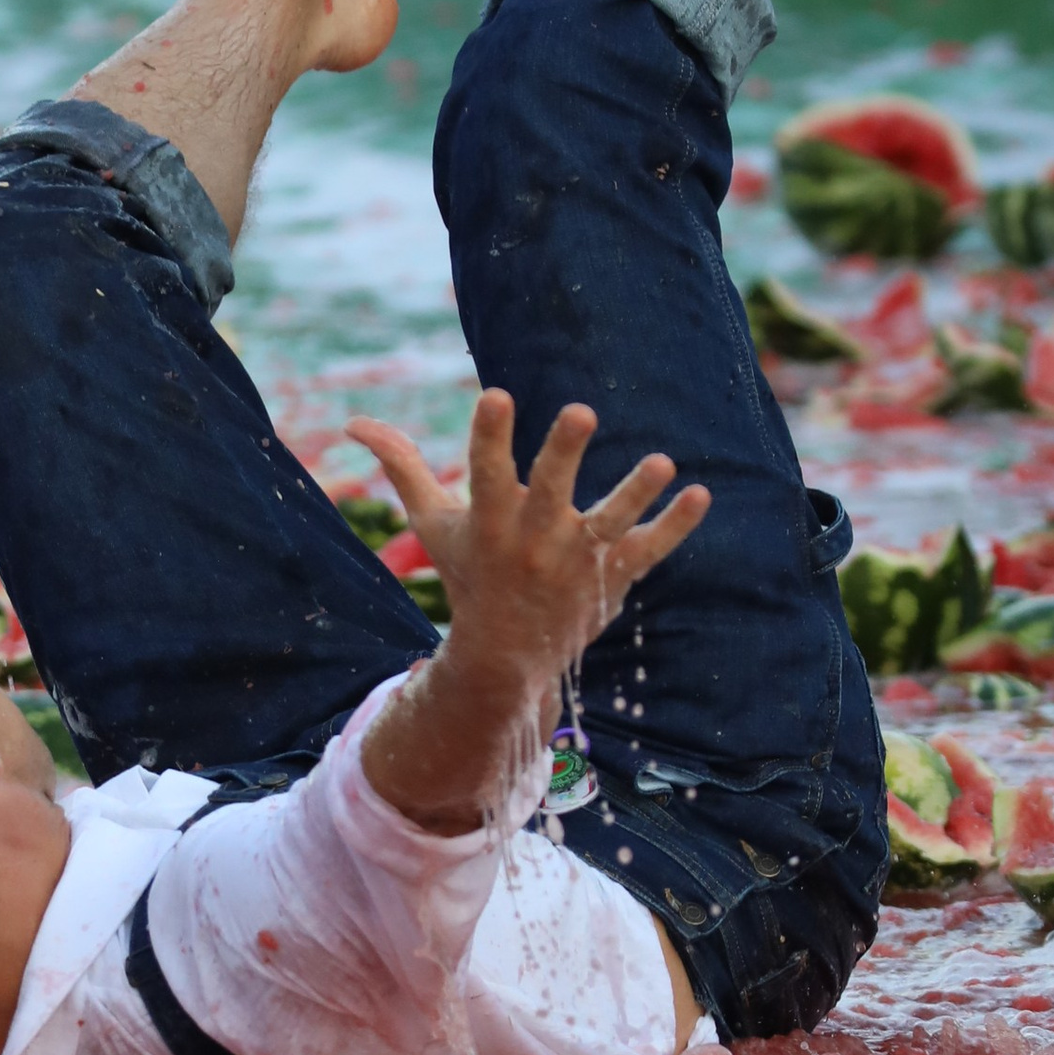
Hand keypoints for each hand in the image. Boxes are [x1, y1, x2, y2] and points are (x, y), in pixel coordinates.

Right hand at [351, 389, 707, 700]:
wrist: (504, 660)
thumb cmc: (468, 577)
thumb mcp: (434, 523)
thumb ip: (402, 467)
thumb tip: (353, 420)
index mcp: (490, 521)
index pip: (486, 470)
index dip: (489, 435)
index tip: (496, 395)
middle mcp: (534, 539)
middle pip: (550, 490)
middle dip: (563, 452)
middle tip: (581, 411)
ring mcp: (577, 561)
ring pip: (610, 522)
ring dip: (635, 492)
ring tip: (663, 462)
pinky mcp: (614, 577)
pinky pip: (650, 549)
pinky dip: (676, 525)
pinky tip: (701, 494)